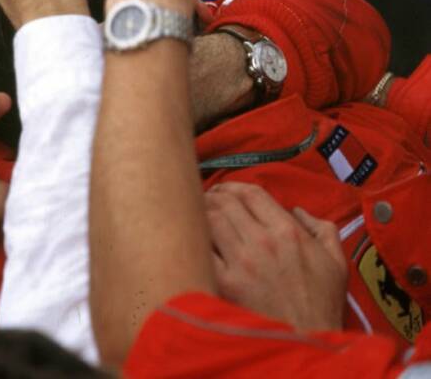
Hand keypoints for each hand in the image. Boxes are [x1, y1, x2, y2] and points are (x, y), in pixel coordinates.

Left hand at [205, 182, 346, 331]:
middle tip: (206, 199)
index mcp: (288, 232)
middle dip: (213, 196)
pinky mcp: (224, 283)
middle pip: (225, 202)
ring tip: (196, 214)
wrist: (307, 342)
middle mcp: (263, 242)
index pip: (252, 193)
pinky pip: (202, 250)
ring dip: (201, 213)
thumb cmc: (321, 304)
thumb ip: (321, 229)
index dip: (233, 186)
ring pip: (209, 220)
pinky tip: (193, 241)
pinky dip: (195, 240)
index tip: (225, 189)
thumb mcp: (335, 262)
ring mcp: (241, 262)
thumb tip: (297, 211)